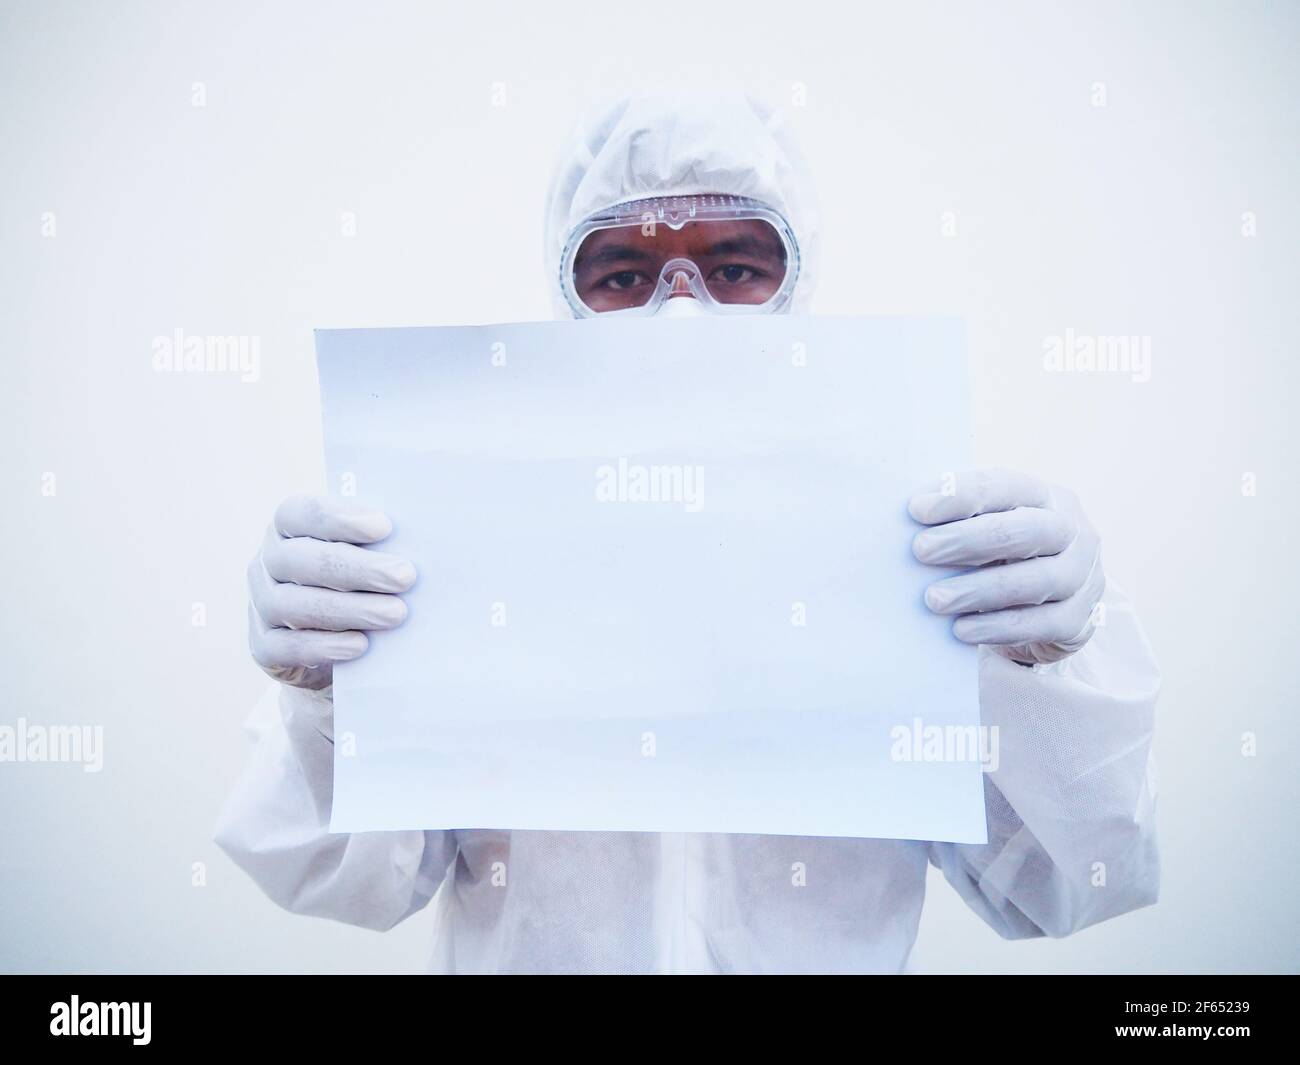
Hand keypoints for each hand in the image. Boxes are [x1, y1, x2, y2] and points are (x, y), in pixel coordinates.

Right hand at [247, 495, 415, 689]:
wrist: (329, 645)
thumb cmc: (356, 583)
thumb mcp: (363, 555)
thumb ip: (378, 543)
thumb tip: (419, 539)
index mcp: (287, 528)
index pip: (300, 513)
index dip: (339, 519)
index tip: (384, 527)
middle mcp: (266, 562)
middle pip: (303, 560)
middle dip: (358, 569)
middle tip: (405, 577)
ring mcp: (261, 605)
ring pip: (295, 604)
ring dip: (350, 609)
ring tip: (395, 614)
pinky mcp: (263, 647)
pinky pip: (287, 647)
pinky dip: (325, 645)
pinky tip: (360, 645)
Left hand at [909, 469, 1104, 664]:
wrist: (1044, 611)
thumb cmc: (1001, 557)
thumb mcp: (985, 530)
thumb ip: (957, 521)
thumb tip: (909, 517)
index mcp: (1045, 496)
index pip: (1005, 486)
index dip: (962, 496)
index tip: (916, 509)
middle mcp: (1073, 530)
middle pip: (1026, 530)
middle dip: (969, 540)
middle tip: (921, 551)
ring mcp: (1084, 575)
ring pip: (1037, 579)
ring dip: (979, 589)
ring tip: (933, 599)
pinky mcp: (1082, 618)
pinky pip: (1042, 624)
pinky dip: (998, 627)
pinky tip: (961, 629)